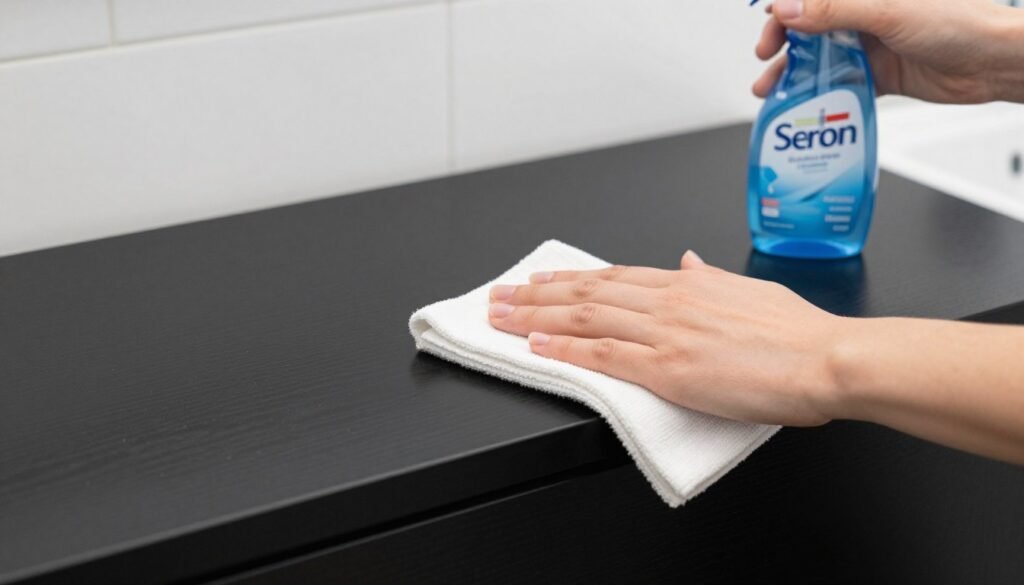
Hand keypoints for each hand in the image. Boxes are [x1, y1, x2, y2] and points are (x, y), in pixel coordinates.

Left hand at [487, 251, 844, 426]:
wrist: (827, 359)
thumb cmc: (800, 333)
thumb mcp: (751, 291)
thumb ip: (712, 278)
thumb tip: (687, 261)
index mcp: (690, 283)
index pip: (614, 276)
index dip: (571, 277)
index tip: (541, 278)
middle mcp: (671, 300)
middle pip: (587, 291)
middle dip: (536, 292)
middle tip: (499, 294)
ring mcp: (667, 332)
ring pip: (586, 316)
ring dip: (535, 315)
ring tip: (500, 316)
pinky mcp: (670, 368)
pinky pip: (604, 355)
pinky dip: (565, 347)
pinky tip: (537, 345)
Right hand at [753, 0, 1023, 103]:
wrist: (993, 61)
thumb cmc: (958, 22)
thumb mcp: (887, 11)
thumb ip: (833, 10)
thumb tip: (787, 8)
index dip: (786, 6)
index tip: (768, 21)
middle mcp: (865, 12)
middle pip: (809, 24)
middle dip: (783, 40)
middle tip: (766, 55)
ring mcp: (871, 43)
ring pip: (820, 55)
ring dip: (793, 72)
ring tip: (769, 88)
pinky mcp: (879, 73)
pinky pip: (839, 82)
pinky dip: (818, 93)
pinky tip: (802, 103)